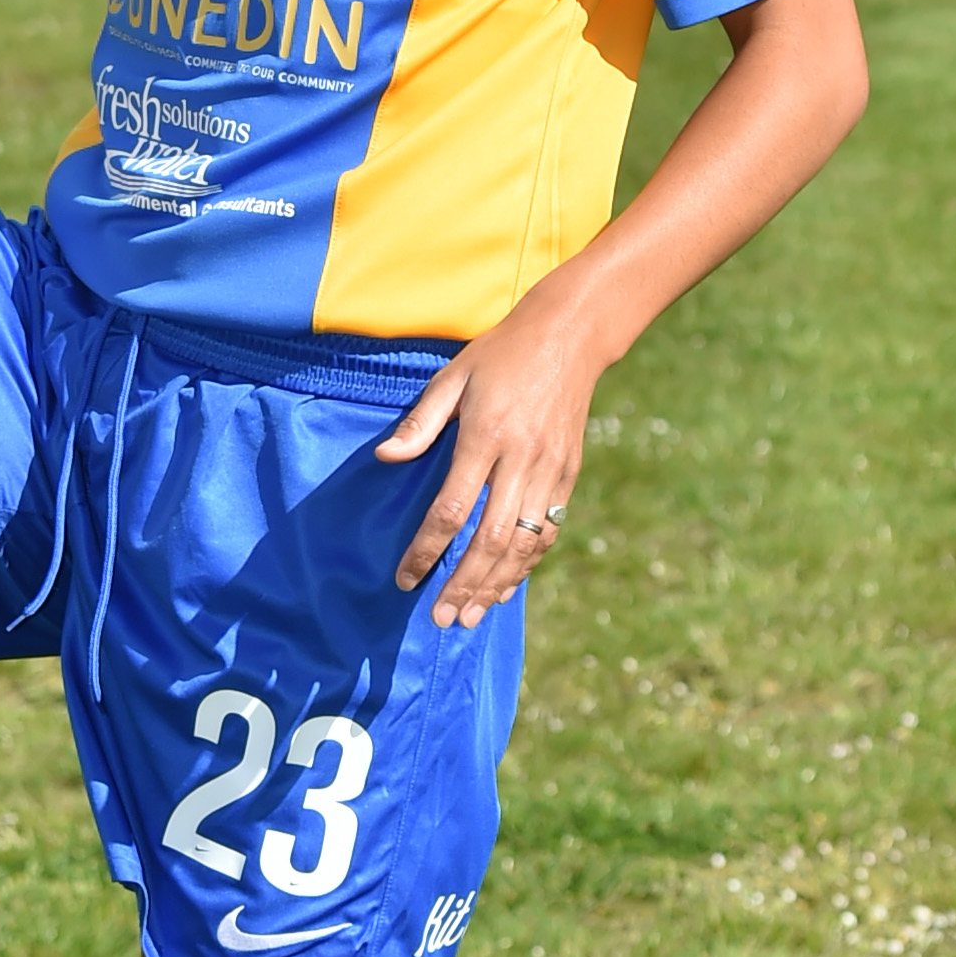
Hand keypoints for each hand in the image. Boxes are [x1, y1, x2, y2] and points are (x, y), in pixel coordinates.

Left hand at [375, 282, 589, 628]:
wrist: (571, 337)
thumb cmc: (500, 355)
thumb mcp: (453, 377)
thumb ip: (420, 422)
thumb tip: (385, 459)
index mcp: (486, 436)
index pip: (451, 509)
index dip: (427, 550)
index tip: (405, 579)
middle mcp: (522, 460)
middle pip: (490, 540)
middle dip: (463, 585)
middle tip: (440, 619)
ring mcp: (551, 471)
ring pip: (523, 544)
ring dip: (496, 586)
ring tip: (471, 617)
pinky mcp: (569, 475)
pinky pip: (548, 531)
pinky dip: (526, 565)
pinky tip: (506, 588)